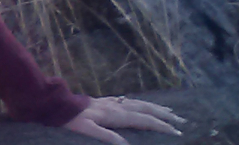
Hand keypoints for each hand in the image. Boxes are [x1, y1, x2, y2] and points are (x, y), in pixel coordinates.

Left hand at [63, 95, 185, 143]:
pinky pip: (127, 101)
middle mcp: (116, 106)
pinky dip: (139, 103)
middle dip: (164, 114)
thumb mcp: (87, 130)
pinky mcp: (104, 102)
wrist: (56, 104)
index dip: (160, 125)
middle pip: (145, 109)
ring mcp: (110, 102)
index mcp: (115, 115)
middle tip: (181, 120)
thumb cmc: (71, 119)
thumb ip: (106, 136)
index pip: (143, 120)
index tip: (177, 131)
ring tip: (169, 111)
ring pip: (138, 103)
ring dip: (154, 107)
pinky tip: (140, 104)